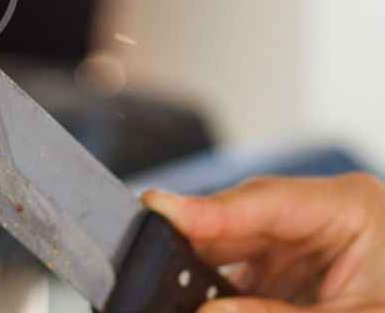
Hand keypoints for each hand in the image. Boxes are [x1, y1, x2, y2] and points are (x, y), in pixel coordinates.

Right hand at [144, 174, 384, 311]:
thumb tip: (210, 311)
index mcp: (352, 206)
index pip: (263, 200)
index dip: (204, 208)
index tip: (155, 209)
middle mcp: (320, 217)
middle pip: (240, 222)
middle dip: (195, 245)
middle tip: (148, 261)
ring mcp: (306, 245)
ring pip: (235, 251)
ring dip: (203, 274)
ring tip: (169, 289)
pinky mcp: (296, 274)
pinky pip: (246, 278)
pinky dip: (222, 294)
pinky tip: (198, 299)